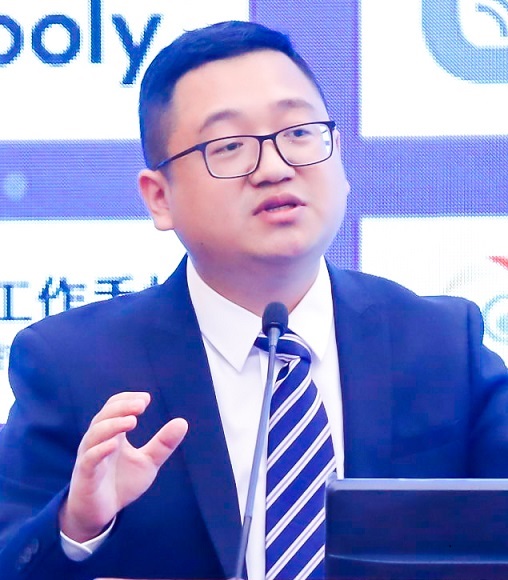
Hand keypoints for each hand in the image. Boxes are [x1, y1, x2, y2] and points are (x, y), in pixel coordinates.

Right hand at [59, 391, 187, 541]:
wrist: (100, 513)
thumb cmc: (121, 482)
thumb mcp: (147, 462)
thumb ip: (163, 444)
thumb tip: (183, 421)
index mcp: (112, 433)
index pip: (114, 406)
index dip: (128, 399)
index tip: (146, 399)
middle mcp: (98, 440)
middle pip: (104, 416)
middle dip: (122, 408)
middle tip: (141, 405)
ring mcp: (90, 456)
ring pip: (95, 434)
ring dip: (113, 425)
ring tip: (132, 421)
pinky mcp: (85, 475)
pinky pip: (89, 459)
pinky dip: (100, 450)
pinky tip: (115, 444)